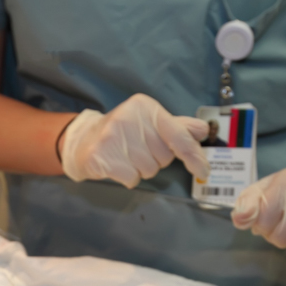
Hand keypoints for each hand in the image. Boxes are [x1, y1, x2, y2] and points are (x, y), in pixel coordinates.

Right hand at [61, 94, 209, 188]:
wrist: (82, 140)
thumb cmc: (122, 132)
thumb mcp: (149, 122)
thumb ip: (177, 127)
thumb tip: (203, 130)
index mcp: (145, 107)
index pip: (177, 135)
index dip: (193, 155)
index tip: (203, 170)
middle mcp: (130, 118)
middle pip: (164, 157)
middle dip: (155, 159)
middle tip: (138, 150)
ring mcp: (113, 137)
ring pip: (149, 170)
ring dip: (141, 169)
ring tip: (126, 157)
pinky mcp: (101, 156)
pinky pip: (132, 178)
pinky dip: (128, 178)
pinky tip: (118, 165)